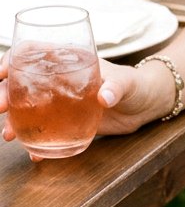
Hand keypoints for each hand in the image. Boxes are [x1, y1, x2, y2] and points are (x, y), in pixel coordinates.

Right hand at [1, 56, 178, 145]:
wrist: (147, 106)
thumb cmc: (137, 84)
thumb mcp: (128, 83)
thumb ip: (116, 88)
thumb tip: (104, 97)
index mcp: (71, 60)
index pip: (35, 52)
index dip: (14, 58)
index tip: (1, 72)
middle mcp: (61, 80)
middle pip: (25, 81)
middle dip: (6, 93)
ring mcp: (63, 102)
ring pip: (30, 108)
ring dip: (14, 120)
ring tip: (8, 135)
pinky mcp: (69, 122)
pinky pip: (47, 131)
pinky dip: (37, 142)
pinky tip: (33, 154)